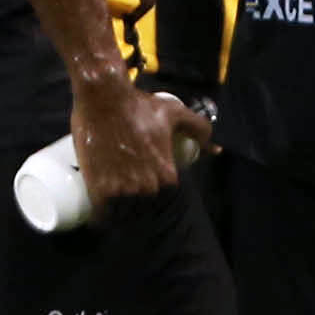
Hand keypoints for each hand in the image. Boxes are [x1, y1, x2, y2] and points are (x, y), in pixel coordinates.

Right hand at [72, 72, 208, 214]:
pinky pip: (103, 213)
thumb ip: (199, 129)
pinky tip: (101, 215)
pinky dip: (102, 216)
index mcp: (167, 176)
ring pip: (122, 212)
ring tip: (114, 202)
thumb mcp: (175, 114)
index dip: (154, 195)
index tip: (145, 188)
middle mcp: (146, 187)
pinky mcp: (99, 188)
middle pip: (143, 207)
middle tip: (127, 191)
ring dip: (119, 212)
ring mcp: (122, 190)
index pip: (164, 199)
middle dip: (136, 204)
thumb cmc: (141, 105)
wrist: (103, 98)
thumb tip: (215, 148)